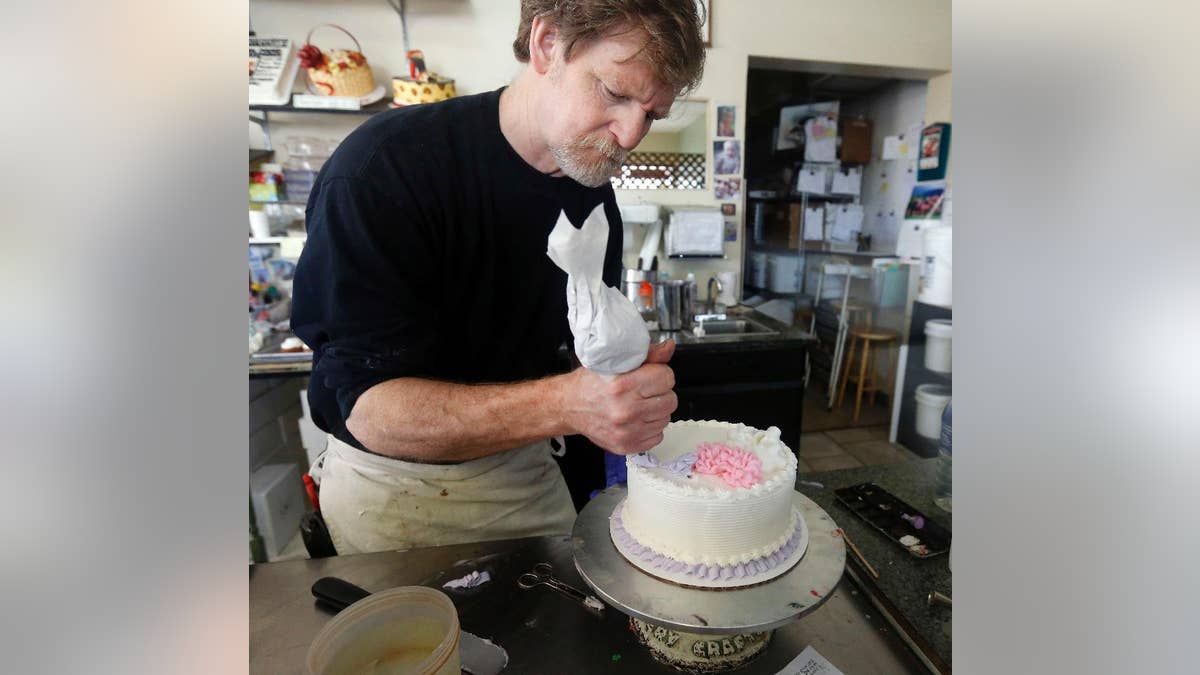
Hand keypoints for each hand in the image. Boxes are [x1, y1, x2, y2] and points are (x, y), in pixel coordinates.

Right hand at [560, 339, 677, 454]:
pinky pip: (657, 436)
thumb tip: (668, 347)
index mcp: (622, 386)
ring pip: (665, 419)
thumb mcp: (615, 362)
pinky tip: (637, 419)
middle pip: (670, 400)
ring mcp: (626, 431)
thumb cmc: (590, 384)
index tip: (652, 375)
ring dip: (656, 411)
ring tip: (639, 404)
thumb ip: (647, 355)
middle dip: (661, 393)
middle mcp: (625, 410)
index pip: (666, 378)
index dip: (661, 374)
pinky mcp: (626, 445)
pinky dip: (650, 428)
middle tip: (645, 390)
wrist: (569, 406)